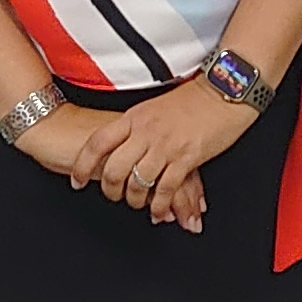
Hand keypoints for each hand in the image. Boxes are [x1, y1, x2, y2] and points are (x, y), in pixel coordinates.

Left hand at [71, 87, 253, 231]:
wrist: (225, 90)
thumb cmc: (195, 97)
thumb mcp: (156, 106)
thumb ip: (139, 124)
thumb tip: (125, 142)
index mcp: (136, 117)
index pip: (98, 143)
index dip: (83, 165)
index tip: (76, 180)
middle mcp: (146, 131)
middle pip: (114, 168)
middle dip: (109, 189)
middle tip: (111, 196)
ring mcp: (166, 145)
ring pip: (138, 182)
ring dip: (135, 200)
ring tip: (137, 205)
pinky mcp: (186, 158)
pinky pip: (165, 189)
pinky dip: (159, 205)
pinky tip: (159, 212)